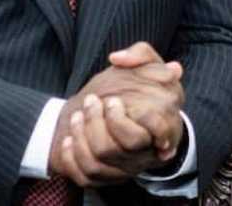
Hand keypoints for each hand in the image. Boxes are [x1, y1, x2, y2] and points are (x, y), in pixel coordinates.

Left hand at [49, 42, 184, 186]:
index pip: (158, 130)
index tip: (115, 101)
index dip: (134, 118)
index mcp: (163, 124)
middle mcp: (147, 151)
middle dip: (103, 121)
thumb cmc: (136, 89)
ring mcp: (126, 166)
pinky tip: (68, 139)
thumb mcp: (146, 66)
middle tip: (94, 101)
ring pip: (103, 159)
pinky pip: (86, 176)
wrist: (121, 114)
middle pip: (126, 145)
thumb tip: (119, 58)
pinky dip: (72, 157)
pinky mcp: (105, 177)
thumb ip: (141, 54)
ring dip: (84, 133)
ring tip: (78, 115)